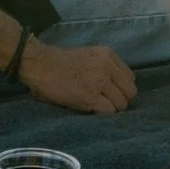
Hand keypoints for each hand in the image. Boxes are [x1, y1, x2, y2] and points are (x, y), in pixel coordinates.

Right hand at [17, 39, 136, 113]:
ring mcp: (100, 81)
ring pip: (121, 104)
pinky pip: (108, 111)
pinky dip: (101, 114)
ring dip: (110, 108)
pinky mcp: (90, 96)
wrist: (39, 64)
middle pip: (130, 92)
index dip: (121, 88)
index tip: (110, 93)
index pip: (130, 78)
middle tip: (105, 102)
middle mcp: (107, 66)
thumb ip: (104, 66)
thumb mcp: (88, 56)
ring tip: (96, 106)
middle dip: (120, 100)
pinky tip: (89, 109)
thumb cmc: (59, 62)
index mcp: (108, 54)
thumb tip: (116, 86)